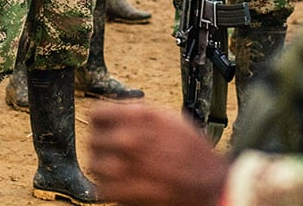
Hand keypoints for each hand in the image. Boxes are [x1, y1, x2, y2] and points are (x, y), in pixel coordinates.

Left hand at [89, 103, 229, 205]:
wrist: (209, 182)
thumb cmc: (193, 151)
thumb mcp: (169, 118)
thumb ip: (140, 112)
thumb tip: (119, 110)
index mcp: (139, 117)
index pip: (97, 113)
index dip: (101, 122)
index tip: (104, 129)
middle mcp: (130, 139)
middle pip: (93, 140)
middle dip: (102, 146)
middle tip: (113, 153)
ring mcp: (126, 167)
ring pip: (95, 165)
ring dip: (104, 168)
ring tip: (120, 170)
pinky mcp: (125, 193)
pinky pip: (102, 188)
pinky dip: (110, 188)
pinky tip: (124, 185)